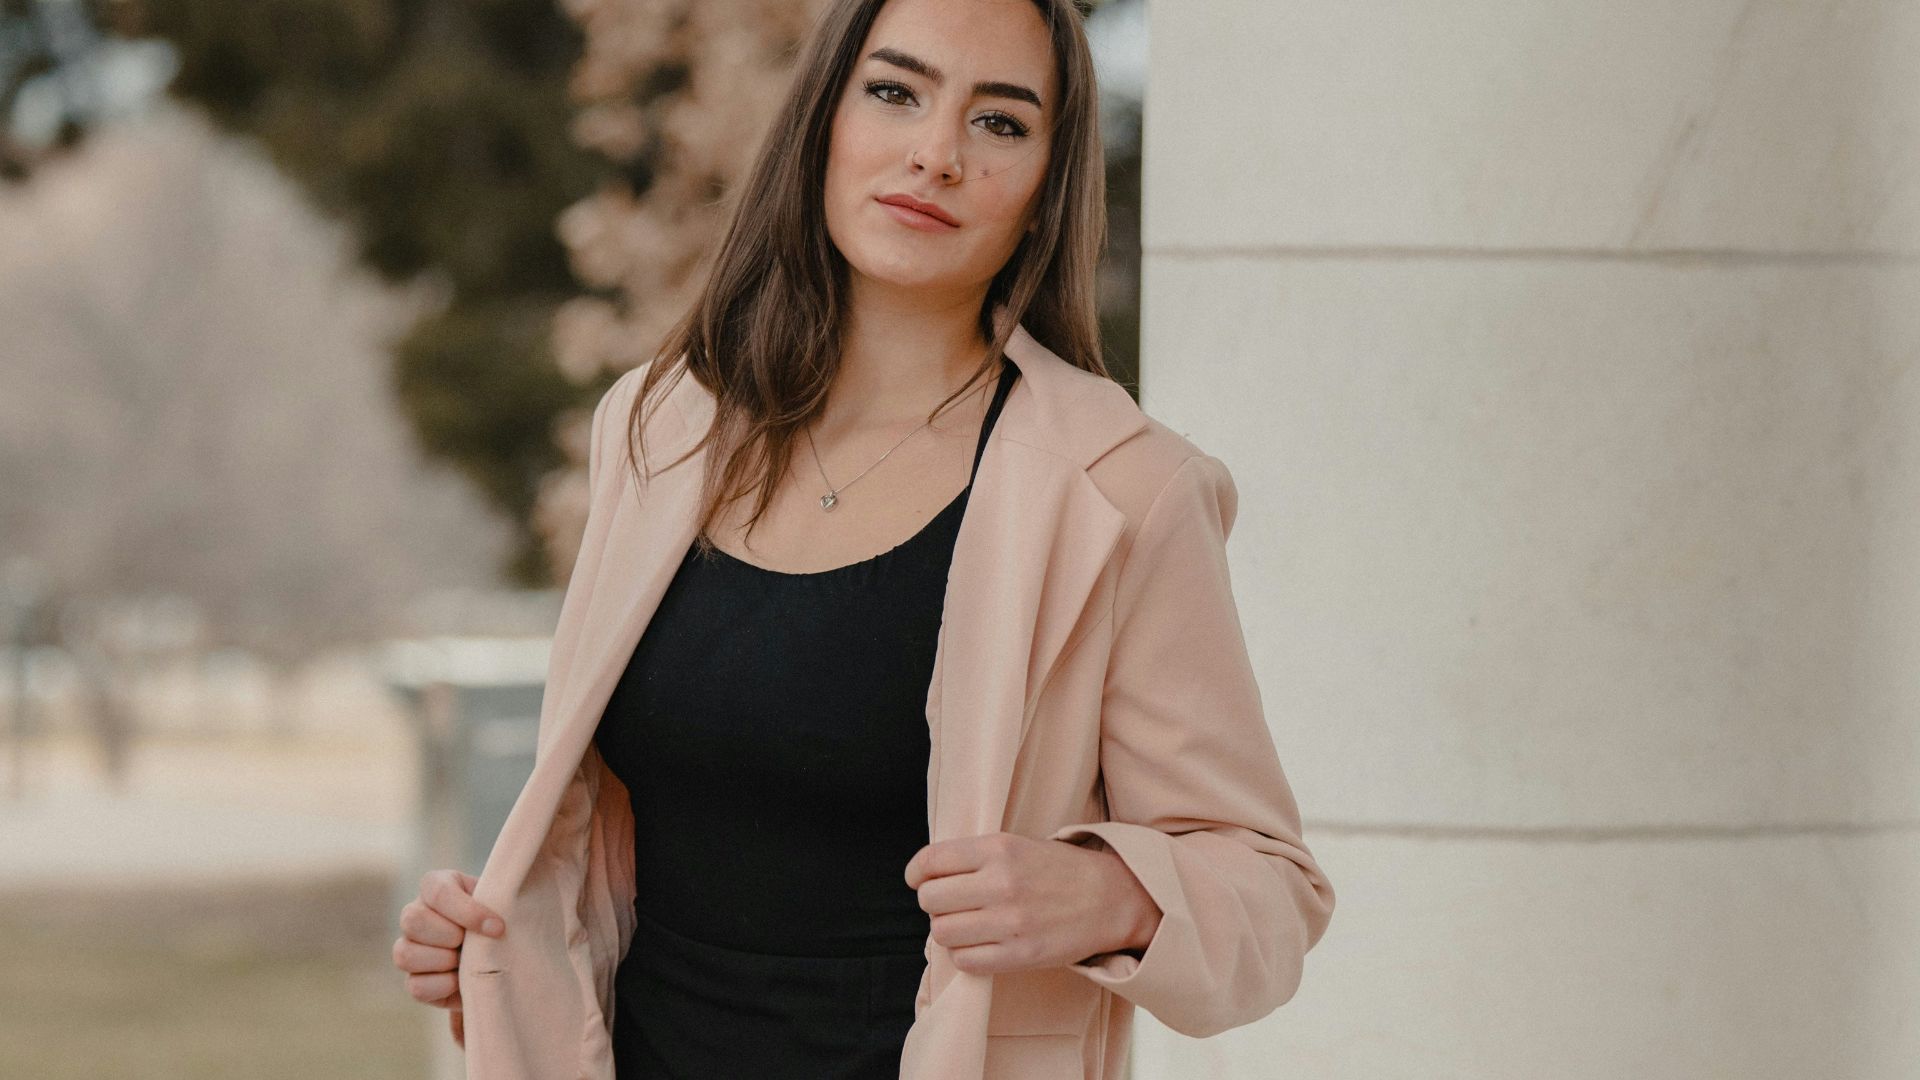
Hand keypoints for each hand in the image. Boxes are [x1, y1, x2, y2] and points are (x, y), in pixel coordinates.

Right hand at [393, 869, 504, 1047]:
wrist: (504, 951)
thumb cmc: (504, 918)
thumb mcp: (502, 902)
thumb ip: (499, 899)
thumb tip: (497, 925)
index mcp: (436, 885)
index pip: (437, 891)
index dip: (467, 912)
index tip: (498, 927)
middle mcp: (415, 913)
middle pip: (412, 920)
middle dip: (450, 936)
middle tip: (475, 943)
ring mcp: (408, 948)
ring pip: (405, 954)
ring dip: (443, 961)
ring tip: (467, 962)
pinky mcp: (413, 980)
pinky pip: (415, 986)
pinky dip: (443, 986)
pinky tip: (462, 981)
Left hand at [904, 832, 1160, 975]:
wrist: (1111, 898)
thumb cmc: (1058, 870)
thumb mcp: (1018, 845)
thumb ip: (975, 856)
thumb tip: (927, 875)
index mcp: (999, 849)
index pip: (931, 861)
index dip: (917, 872)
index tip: (919, 879)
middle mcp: (1001, 883)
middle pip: (930, 899)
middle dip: (934, 903)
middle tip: (951, 904)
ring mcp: (1010, 922)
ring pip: (942, 932)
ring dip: (948, 930)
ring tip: (968, 925)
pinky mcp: (1020, 955)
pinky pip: (965, 961)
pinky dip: (966, 954)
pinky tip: (981, 944)